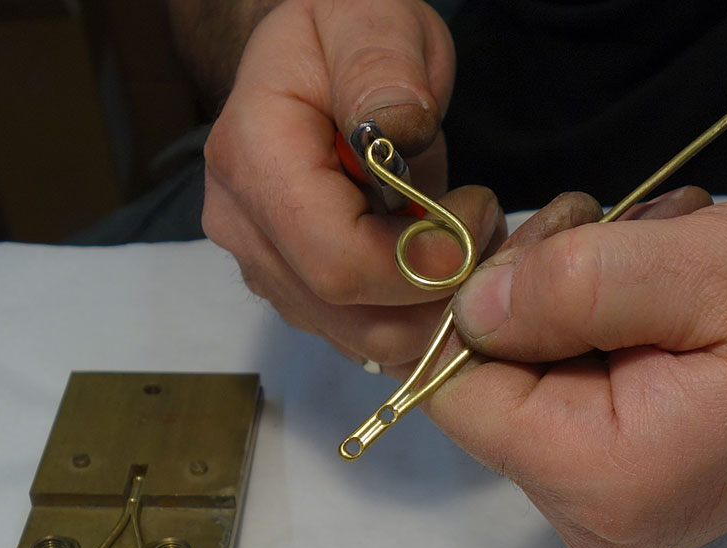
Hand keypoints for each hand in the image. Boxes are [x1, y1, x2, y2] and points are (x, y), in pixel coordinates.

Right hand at [203, 0, 504, 373]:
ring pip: (358, 337)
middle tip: (484, 232)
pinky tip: (436, 264)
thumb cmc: (343, 32)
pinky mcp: (291, 293)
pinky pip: (359, 335)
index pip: (337, 261)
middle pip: (347, 313)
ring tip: (464, 242)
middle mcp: (243, 227)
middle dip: (432, 293)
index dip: (419, 263)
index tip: (476, 215)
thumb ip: (382, 67)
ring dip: (428, 310)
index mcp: (252, 158)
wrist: (309, 62)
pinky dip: (410, 317)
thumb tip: (401, 129)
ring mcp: (261, 268)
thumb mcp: (370, 16)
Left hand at [427, 192, 726, 547]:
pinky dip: (590, 348)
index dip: (473, 316)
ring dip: (567, 316)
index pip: (460, 398)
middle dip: (531, 305)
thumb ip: (570, 286)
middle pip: (491, 397)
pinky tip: (650, 310)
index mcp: (601, 481)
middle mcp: (590, 526)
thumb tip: (469, 308)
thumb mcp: (699, 270)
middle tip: (613, 235)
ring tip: (651, 267)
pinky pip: (562, 413)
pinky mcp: (618, 506)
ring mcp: (605, 524)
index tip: (539, 252)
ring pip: (526, 397)